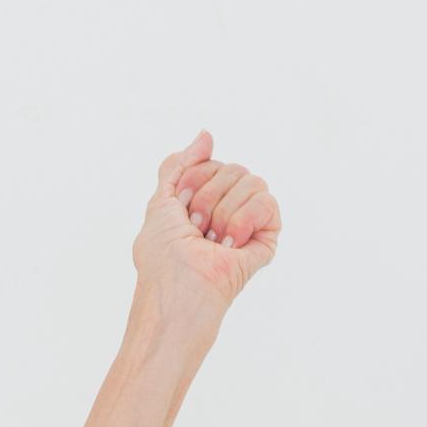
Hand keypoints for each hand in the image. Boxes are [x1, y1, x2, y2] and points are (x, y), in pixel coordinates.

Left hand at [131, 130, 281, 331]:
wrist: (179, 292)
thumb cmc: (163, 260)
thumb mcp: (158, 204)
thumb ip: (178, 165)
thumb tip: (206, 135)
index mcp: (202, 201)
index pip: (211, 163)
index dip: (192, 182)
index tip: (181, 212)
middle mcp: (228, 208)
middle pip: (233, 168)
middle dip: (206, 198)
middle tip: (197, 232)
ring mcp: (249, 222)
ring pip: (253, 181)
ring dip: (224, 212)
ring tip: (214, 242)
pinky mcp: (267, 237)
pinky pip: (268, 201)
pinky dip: (244, 220)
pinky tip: (231, 244)